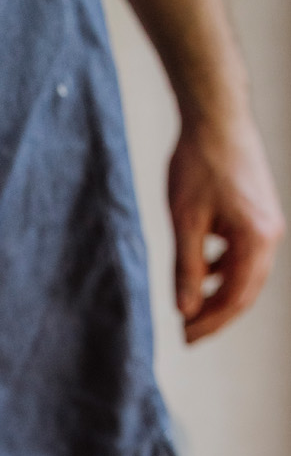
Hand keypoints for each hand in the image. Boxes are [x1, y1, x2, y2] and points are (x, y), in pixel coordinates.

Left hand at [168, 109, 283, 342]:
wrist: (216, 117)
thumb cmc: (200, 163)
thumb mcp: (185, 221)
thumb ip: (186, 268)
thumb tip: (185, 309)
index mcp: (257, 239)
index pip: (236, 297)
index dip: (210, 322)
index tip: (185, 338)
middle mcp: (270, 233)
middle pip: (246, 290)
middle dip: (216, 314)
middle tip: (187, 334)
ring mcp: (267, 222)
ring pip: (246, 272)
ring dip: (219, 292)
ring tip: (191, 308)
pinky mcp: (258, 212)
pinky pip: (244, 252)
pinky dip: (224, 267)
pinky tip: (202, 270)